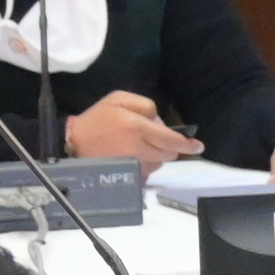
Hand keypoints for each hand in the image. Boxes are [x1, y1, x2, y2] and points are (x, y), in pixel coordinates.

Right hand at [64, 91, 201, 164]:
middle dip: (169, 146)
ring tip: (138, 145)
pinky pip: (148, 172)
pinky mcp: (129, 175)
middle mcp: (140, 149)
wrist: (75, 141)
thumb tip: (159, 120)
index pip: (170, 139)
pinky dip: (147, 164)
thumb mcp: (117, 98)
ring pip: (159, 163)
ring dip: (157, 155)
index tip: (198, 146)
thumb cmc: (97, 118)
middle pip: (169, 153)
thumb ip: (143, 105)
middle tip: (153, 136)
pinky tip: (132, 156)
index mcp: (138, 128)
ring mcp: (135, 165)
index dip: (187, 144)